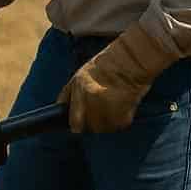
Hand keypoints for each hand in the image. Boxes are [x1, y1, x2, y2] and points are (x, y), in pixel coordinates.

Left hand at [56, 24, 180, 132]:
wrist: (130, 61)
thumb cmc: (104, 67)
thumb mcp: (79, 76)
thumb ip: (67, 95)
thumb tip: (60, 109)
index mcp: (80, 91)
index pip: (74, 122)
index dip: (77, 125)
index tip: (80, 125)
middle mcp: (93, 102)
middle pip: (90, 128)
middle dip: (93, 123)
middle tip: (100, 112)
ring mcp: (108, 110)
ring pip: (104, 128)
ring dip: (107, 122)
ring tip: (112, 108)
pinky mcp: (123, 116)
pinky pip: (118, 126)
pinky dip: (120, 120)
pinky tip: (121, 107)